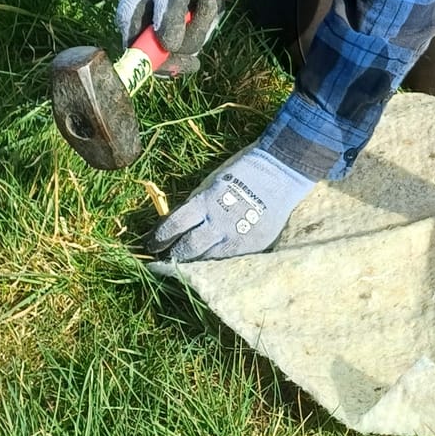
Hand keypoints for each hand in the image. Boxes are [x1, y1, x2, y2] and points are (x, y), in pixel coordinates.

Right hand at [117, 0, 222, 76]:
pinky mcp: (178, 13)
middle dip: (197, 29)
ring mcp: (162, 20)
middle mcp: (145, 25)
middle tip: (206, 2)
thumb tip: (170, 49)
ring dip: (206, 18)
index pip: (146, 60)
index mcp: (132, 22)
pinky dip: (207, 12)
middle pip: (174, 49)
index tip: (194, 61)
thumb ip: (168, 21)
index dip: (169, 65)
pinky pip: (196, 24)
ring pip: (189, 37)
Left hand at [150, 147, 317, 261]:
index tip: (152, 245)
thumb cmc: (244, 172)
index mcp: (205, 203)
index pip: (174, 226)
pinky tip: (211, 260)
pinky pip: (229, 259)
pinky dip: (217, 260)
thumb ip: (197, 204)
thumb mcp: (213, 183)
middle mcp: (219, 224)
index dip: (159, 238)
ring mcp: (237, 238)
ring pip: (207, 259)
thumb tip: (179, 223)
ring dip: (194, 261)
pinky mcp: (253, 246)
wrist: (282, 172)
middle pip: (188, 248)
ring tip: (186, 263)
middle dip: (173, 254)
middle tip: (166, 258)